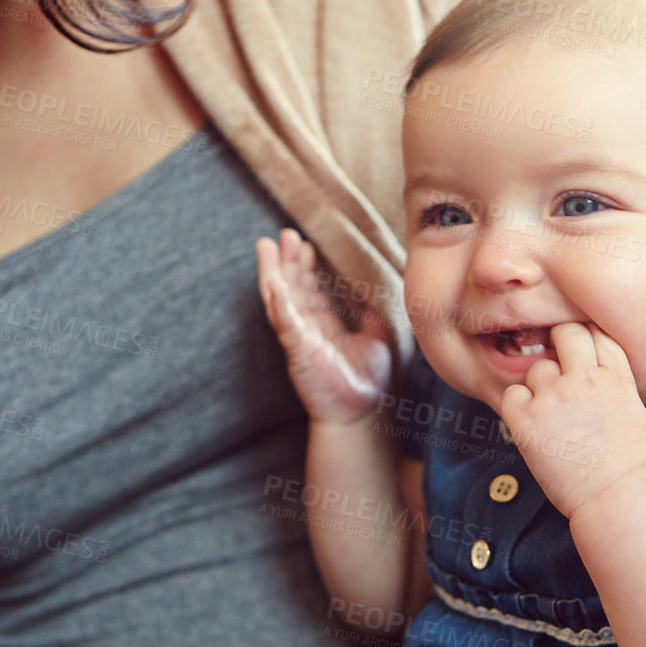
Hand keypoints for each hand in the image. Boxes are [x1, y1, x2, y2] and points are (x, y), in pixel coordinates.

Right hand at [255, 227, 392, 425]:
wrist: (364, 413)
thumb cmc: (369, 380)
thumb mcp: (379, 336)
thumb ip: (372, 313)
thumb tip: (373, 291)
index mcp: (323, 325)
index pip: (309, 289)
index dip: (305, 265)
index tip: (305, 242)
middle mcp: (307, 328)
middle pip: (290, 287)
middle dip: (286, 260)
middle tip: (284, 233)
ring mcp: (299, 338)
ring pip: (279, 299)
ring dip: (273, 272)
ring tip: (267, 245)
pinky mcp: (298, 350)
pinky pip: (285, 324)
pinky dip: (278, 303)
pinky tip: (273, 284)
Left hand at [496, 321, 645, 518]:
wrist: (618, 497)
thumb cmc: (632, 466)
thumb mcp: (635, 412)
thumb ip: (615, 385)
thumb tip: (597, 376)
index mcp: (617, 377)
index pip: (597, 333)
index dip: (588, 339)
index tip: (582, 353)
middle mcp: (585, 379)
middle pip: (565, 333)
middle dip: (561, 344)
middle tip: (560, 371)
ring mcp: (555, 398)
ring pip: (537, 368)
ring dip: (540, 385)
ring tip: (551, 413)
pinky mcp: (529, 421)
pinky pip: (512, 394)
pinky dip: (518, 405)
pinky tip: (531, 421)